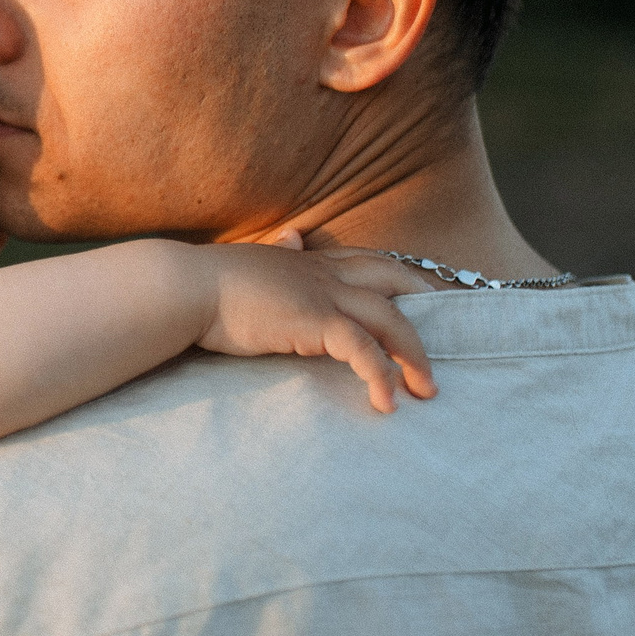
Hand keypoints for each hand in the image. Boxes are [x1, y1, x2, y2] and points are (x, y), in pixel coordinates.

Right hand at [190, 243, 436, 413]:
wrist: (184, 288)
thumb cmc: (209, 282)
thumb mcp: (255, 262)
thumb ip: (280, 251)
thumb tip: (293, 234)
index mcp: (310, 261)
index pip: (369, 261)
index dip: (401, 277)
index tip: (426, 297)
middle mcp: (323, 273)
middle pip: (395, 279)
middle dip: (428, 305)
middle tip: (450, 336)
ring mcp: (322, 295)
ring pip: (390, 318)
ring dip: (414, 354)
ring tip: (427, 390)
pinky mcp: (314, 322)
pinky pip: (362, 348)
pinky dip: (381, 373)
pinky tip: (388, 401)